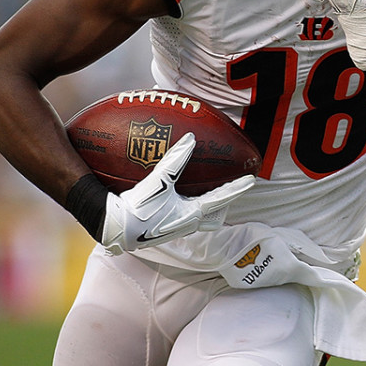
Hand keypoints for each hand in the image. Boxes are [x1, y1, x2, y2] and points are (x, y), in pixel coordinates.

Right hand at [101, 133, 255, 254]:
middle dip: (225, 202)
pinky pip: (183, 214)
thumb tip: (191, 138)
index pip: (221, 199)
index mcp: (191, 214)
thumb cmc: (137, 206)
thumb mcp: (158, 181)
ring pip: (200, 216)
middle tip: (233, 187)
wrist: (114, 227)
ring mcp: (175, 227)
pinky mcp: (163, 226)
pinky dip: (187, 203)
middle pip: (214, 213)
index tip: (252, 180)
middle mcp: (187, 223)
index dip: (237, 188)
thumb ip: (176, 160)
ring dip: (207, 204)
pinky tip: (177, 193)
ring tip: (209, 191)